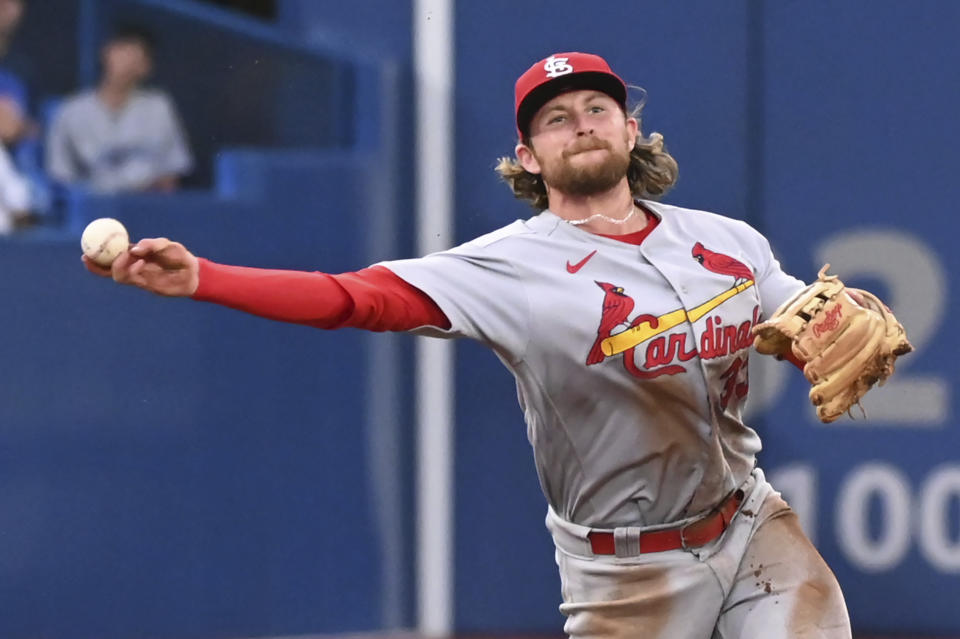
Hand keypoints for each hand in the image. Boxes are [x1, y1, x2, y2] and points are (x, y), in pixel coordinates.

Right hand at [83, 237, 199, 296]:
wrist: (192, 273)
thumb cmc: (180, 256)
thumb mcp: (168, 246)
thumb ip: (152, 245)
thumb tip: (133, 250)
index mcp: (135, 253)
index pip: (111, 253)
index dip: (98, 252)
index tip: (87, 247)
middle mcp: (132, 265)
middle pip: (107, 267)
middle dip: (96, 264)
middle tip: (88, 257)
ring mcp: (137, 275)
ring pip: (117, 274)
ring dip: (117, 266)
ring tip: (128, 257)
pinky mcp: (144, 285)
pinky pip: (130, 280)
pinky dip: (131, 271)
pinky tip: (140, 263)